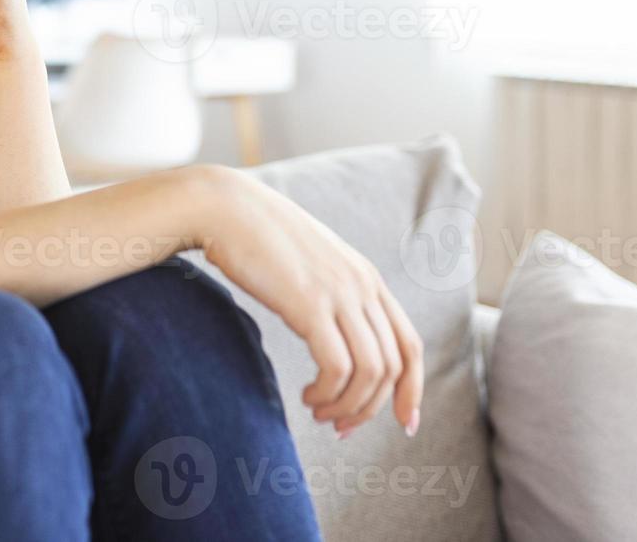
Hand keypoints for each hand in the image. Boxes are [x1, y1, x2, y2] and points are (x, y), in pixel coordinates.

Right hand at [200, 167, 423, 438]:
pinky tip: (306, 396)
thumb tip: (330, 328)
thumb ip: (329, 290)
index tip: (402, 422)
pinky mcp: (310, 303)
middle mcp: (362, 285)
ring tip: (318, 412)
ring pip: (370, 372)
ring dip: (347, 406)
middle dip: (371, 408)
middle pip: (392, 366)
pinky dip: (327, 393)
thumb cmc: (256, 237)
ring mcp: (339, 293)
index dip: (411, 389)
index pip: (409, 344)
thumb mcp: (308, 263)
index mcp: (366, 277)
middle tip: (340, 428)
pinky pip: (337, 367)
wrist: (225, 208)